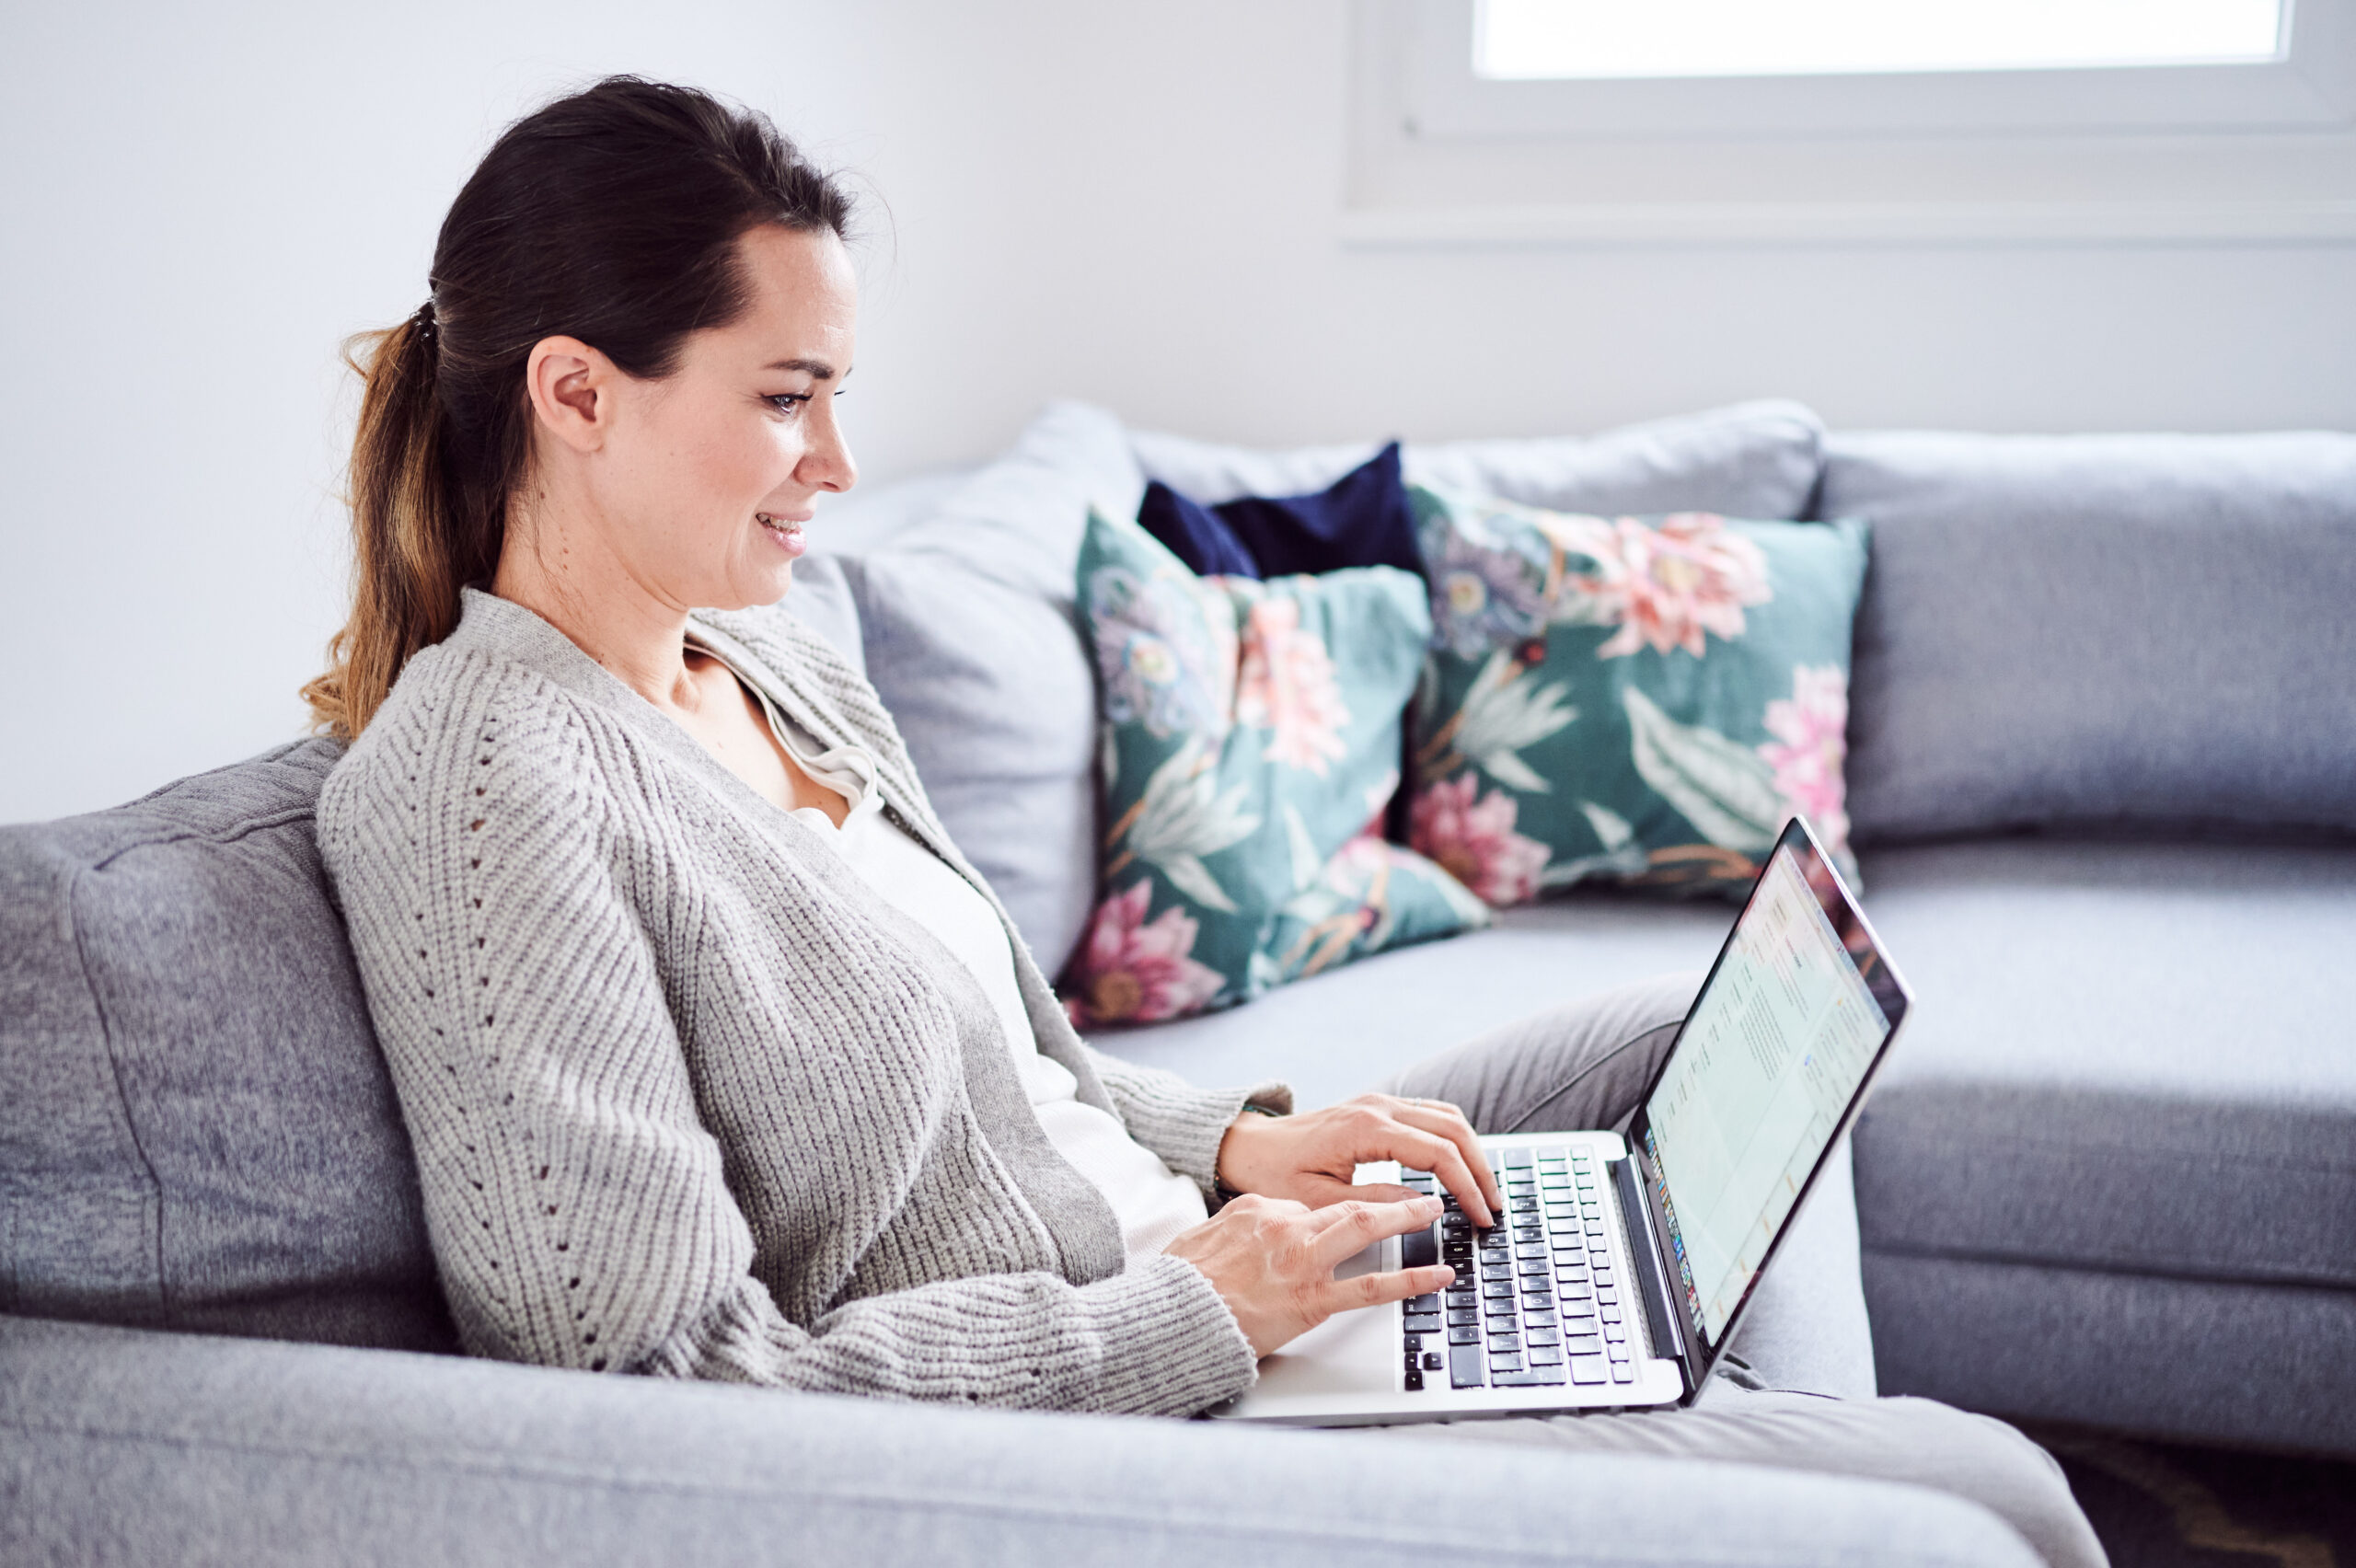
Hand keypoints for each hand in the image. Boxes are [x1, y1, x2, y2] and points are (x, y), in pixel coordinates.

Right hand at [1165, 1193, 1455, 1356]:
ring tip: (1435, 1214)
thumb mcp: (1201, 1238)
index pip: (1307, 1205)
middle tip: (1419, 1200)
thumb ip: (1234, 1227)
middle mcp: (1284, 1226)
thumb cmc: (1180, 1284)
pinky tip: (1438, 1277)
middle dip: (1388, 1201)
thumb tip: (1248, 1231)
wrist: (1171, 1316)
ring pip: (1365, 1228)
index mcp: (1257, 1209)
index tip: (1346, 1225)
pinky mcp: (1311, 1300)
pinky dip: (1411, 1280)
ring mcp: (1301, 1262)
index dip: (1331, 1217)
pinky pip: (1371, 1288)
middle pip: (1347, 1205)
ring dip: (1406, 1218)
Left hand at [1216, 1093, 1502, 1227]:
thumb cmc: (1275, 1173)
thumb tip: (1425, 1208)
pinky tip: (1459, 1166)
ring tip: (1483, 1190)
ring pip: (1447, 1116)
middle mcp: (1378, 1107)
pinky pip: (1430, 1114)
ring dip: (1472, 1151)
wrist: (1248, 1146)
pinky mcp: (1377, 1108)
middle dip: (1480, 1169)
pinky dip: (1453, 1138)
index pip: (1438, 1153)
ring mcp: (1379, 1103)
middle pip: (1453, 1129)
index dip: (1467, 1187)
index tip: (1480, 1217)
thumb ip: (1374, 1204)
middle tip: (1493, 1208)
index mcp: (1366, 1129)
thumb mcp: (1320, 1202)